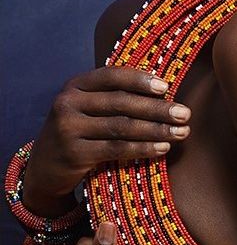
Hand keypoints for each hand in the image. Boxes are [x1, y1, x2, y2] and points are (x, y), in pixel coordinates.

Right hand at [22, 67, 190, 214]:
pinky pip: (117, 149)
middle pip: (121, 103)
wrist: (44, 168)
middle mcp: (68, 103)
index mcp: (74, 85)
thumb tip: (162, 91)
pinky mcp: (75, 154)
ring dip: (156, 130)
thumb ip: (111, 97)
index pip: (111, 76)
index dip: (140, 80)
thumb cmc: (76, 134)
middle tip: (185, 114)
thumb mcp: (85, 109)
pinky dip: (143, 148)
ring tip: (181, 133)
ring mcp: (69, 129)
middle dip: (158, 108)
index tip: (167, 86)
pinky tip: (163, 149)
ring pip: (122, 127)